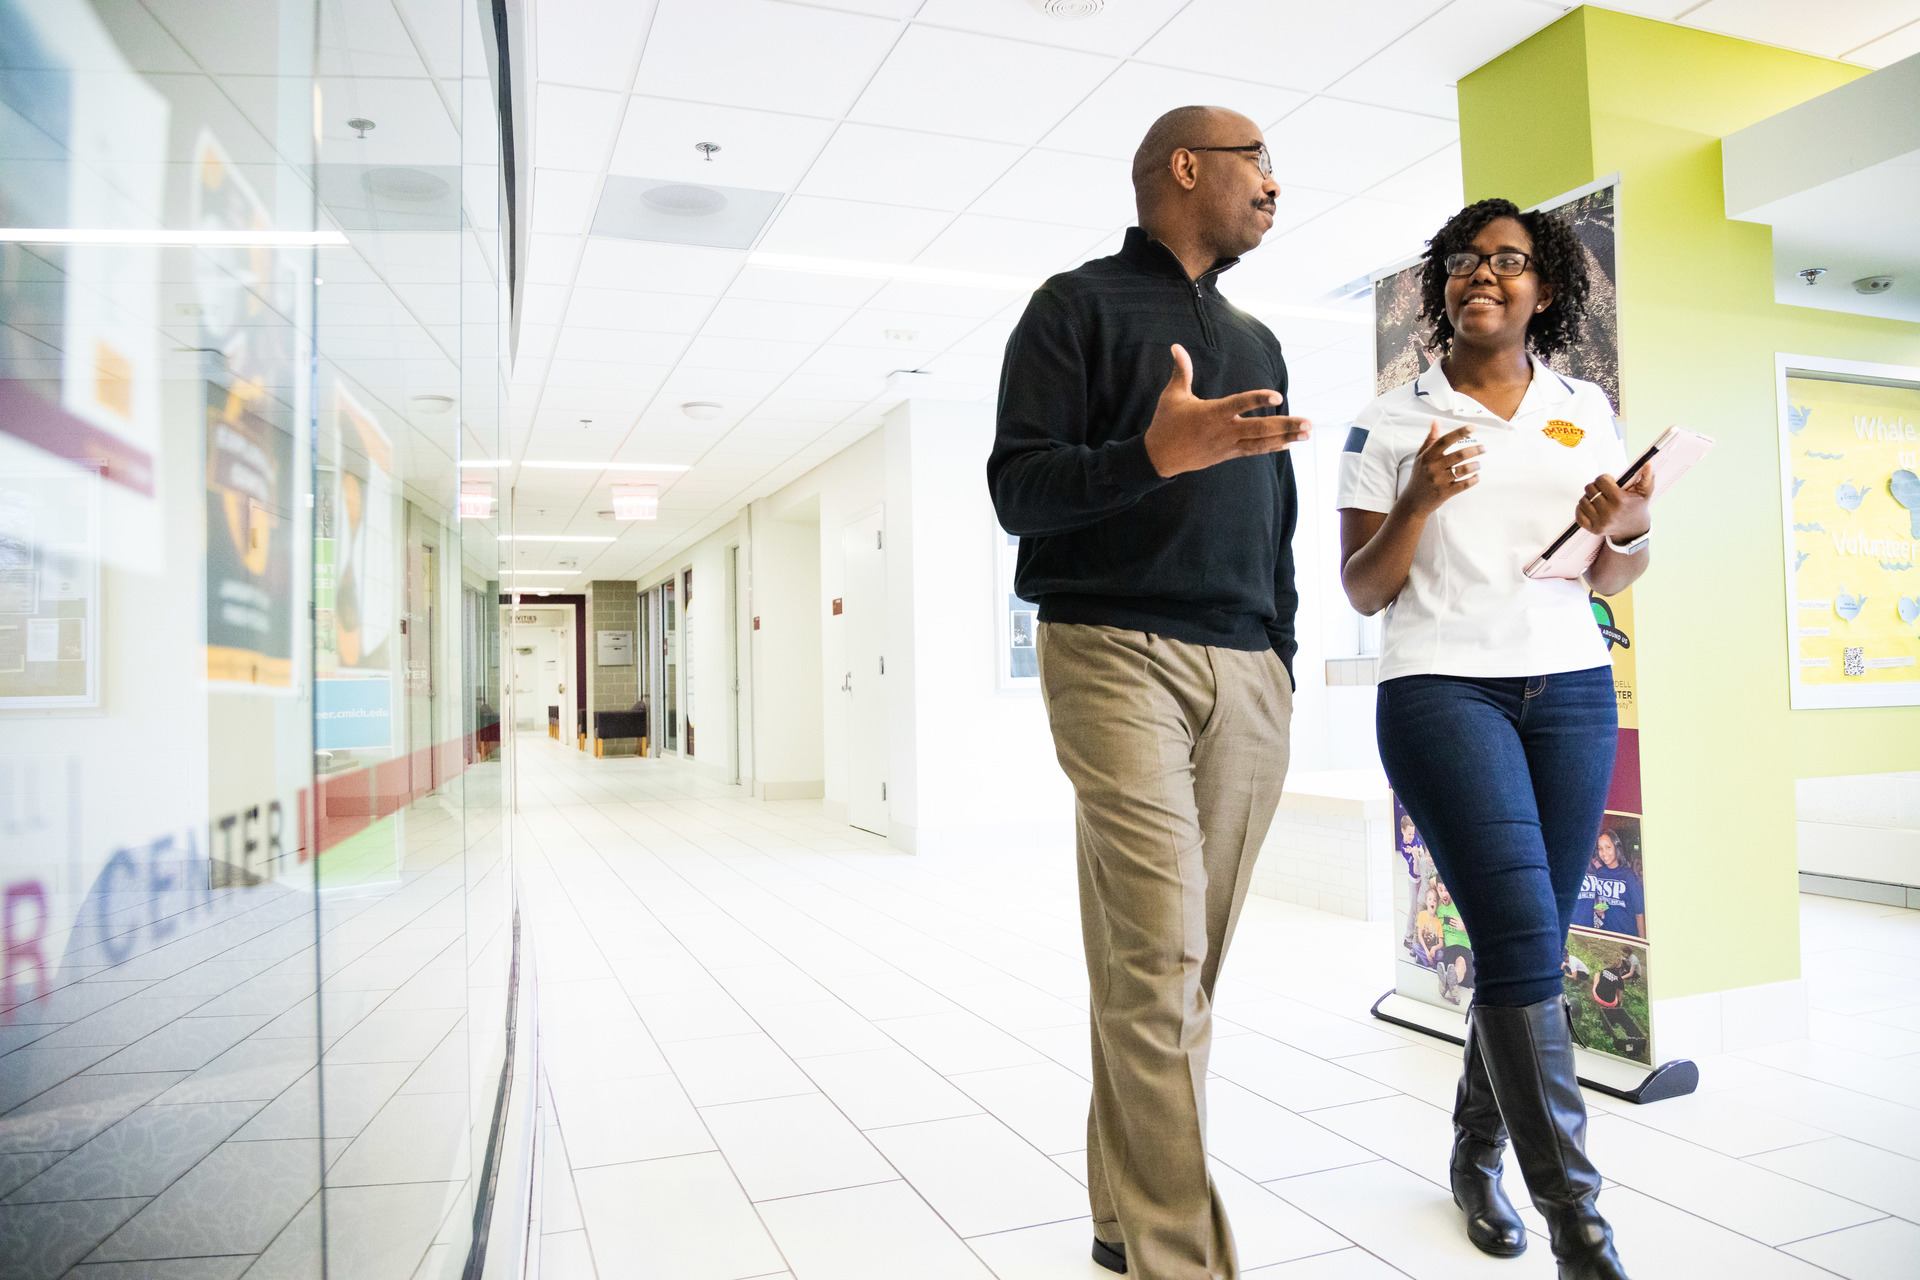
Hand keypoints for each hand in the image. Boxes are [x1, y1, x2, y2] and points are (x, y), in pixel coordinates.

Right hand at [1143, 344, 1311, 477]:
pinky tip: (1290, 442)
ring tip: (1308, 433)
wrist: (1159, 457)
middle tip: (1309, 423)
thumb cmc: (1166, 423)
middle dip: (1286, 425)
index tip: (1278, 396)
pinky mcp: (1229, 453)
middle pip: (1260, 428)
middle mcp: (1224, 430)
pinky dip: (1273, 446)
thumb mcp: (1172, 395)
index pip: (1239, 404)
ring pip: (1262, 442)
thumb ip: (1181, 371)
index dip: (1258, 399)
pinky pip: (1255, 449)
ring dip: (1286, 437)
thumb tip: (1176, 346)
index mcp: (1212, 413)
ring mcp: (1228, 444)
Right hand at [1398, 421, 1482, 515]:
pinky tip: (1476, 477)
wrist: (1413, 502)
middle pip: (1459, 455)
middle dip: (1475, 450)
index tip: (1472, 428)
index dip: (1460, 432)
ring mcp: (1439, 481)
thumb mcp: (1420, 457)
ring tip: (1478, 464)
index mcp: (1427, 457)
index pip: (1445, 440)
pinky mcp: (1445, 493)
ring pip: (1463, 470)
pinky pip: (1464, 485)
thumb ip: (1430, 440)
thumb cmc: (1418, 477)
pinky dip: (1473, 480)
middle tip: (1483, 448)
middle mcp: (1433, 467)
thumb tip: (1436, 422)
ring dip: (1475, 466)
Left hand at [1574, 467, 1653, 539]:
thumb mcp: (1645, 492)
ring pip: (1583, 500)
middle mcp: (1609, 512)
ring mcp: (1600, 522)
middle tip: (1603, 490)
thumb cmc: (1637, 506)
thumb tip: (1647, 464)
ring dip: (1588, 497)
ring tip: (1598, 499)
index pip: (1601, 480)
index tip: (1609, 481)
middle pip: (1590, 489)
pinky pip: (1578, 514)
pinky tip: (1591, 507)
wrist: (1633, 529)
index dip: (1604, 478)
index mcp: (1620, 500)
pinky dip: (1581, 509)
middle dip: (1595, 486)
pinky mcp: (1593, 529)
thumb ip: (1647, 476)